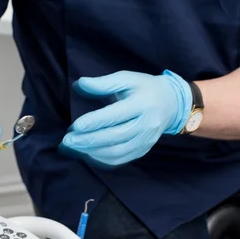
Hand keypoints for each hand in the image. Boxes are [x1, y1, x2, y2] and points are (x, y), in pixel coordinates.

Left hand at [60, 70, 192, 165]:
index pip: (115, 116)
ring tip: (73, 147)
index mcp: (142, 104)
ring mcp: (146, 140)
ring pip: (116, 151)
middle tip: (67, 140)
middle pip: (114, 137)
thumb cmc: (145, 88)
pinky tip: (87, 153)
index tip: (75, 126)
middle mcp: (146, 125)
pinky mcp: (143, 150)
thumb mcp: (126, 78)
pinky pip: (120, 159)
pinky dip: (101, 159)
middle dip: (88, 140)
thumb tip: (78, 85)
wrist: (172, 104)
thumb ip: (103, 83)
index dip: (94, 122)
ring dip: (92, 151)